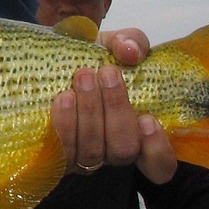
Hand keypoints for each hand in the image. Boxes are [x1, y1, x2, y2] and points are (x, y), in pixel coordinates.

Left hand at [51, 27, 176, 183]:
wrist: (48, 62)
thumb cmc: (89, 59)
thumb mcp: (112, 45)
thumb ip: (130, 43)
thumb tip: (131, 51)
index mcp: (135, 132)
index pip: (160, 166)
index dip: (158, 150)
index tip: (148, 119)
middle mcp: (111, 150)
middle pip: (124, 149)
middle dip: (117, 111)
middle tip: (107, 73)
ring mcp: (82, 158)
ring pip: (93, 150)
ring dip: (89, 113)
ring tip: (83, 78)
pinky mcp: (54, 157)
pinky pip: (62, 152)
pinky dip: (65, 125)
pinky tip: (63, 99)